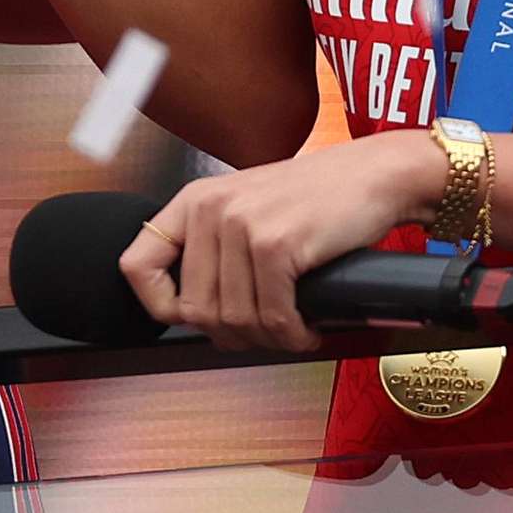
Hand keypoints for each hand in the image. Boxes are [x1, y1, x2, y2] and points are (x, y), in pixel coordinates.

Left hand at [113, 133, 442, 351]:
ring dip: (267, 339)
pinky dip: (292, 335)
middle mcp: (210, 209)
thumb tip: (198, 314)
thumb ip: (217, 246)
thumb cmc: (320, 198)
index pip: (136, 266)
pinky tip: (307, 328)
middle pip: (194, 311)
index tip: (194, 320)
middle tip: (266, 332)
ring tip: (291, 328)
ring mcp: (241, 225)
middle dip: (233, 335)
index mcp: (195, 201)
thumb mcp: (250, 207)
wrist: (375, 174)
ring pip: (232, 320)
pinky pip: (272, 317)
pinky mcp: (276, 245)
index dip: (159, 307)